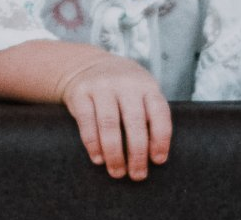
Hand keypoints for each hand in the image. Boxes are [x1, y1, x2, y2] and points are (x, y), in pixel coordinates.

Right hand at [54, 51, 171, 179]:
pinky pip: (86, 122)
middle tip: (137, 175)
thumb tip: (155, 156)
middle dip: (137, 154)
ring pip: (109, 124)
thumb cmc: (122, 88)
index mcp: (145, 84)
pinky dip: (93, 144)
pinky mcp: (80, 92)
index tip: (157, 160)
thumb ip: (150, 116)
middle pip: (134, 122)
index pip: (159, 112)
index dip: (160, 139)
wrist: (86, 63)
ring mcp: (100, 85)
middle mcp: (124, 82)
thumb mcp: (141, 92)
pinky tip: (98, 158)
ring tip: (117, 172)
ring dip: (114, 154)